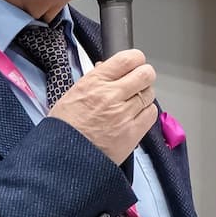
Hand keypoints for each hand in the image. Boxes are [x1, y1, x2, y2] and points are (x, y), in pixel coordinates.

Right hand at [48, 49, 158, 163]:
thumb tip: (108, 68)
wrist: (64, 157)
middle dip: (144, 76)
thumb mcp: (72, 94)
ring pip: (150, 93)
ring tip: (133, 102)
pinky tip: (136, 115)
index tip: (135, 64)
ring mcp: (124, 114)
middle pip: (145, 74)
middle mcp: (111, 95)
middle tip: (138, 82)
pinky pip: (151, 113)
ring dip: (144, 95)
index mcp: (94, 82)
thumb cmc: (65, 128)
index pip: (128, 59)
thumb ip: (94, 80)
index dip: (136, 60)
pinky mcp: (132, 132)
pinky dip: (146, 112)